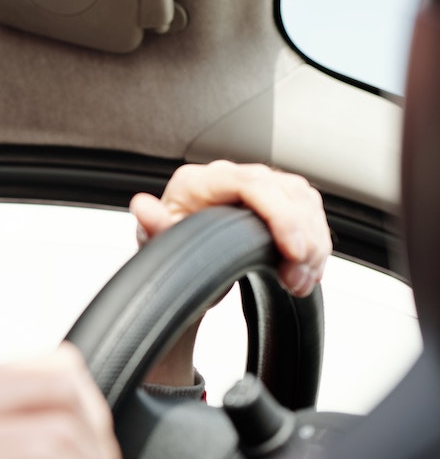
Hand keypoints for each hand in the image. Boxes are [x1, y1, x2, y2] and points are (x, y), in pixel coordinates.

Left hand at [130, 160, 330, 296]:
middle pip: (287, 191)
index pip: (251, 184)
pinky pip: (309, 213)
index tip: (293, 251)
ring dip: (314, 244)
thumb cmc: (168, 252)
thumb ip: (153, 227)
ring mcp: (256, 186)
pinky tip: (309, 270)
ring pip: (304, 202)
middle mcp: (230, 177)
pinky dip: (316, 244)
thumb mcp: (158, 245)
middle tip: (297, 279)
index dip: (280, 215)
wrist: (178, 266)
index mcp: (199, 181)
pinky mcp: (275, 201)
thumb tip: (141, 206)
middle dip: (303, 237)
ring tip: (301, 281)